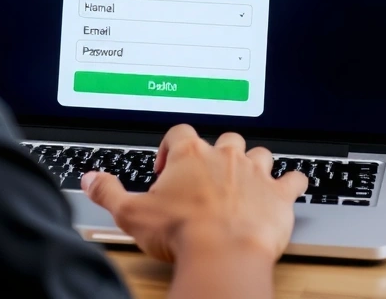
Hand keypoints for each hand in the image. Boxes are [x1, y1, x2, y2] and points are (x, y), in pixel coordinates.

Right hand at [81, 124, 307, 263]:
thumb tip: (92, 179)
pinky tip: (290, 188)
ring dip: (253, 165)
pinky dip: (292, 182)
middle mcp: (224, 156)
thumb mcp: (131, 213)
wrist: (222, 253)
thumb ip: (108, 192)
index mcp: (190, 154)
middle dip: (217, 155)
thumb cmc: (181, 233)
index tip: (168, 168)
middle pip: (224, 140)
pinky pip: (293, 178)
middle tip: (207, 178)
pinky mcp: (278, 194)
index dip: (172, 146)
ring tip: (246, 181)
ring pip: (259, 154)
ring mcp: (254, 173)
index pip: (180, 132)